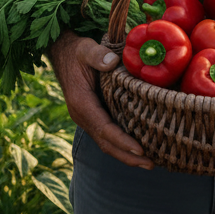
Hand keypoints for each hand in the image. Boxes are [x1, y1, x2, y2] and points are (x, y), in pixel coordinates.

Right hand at [48, 30, 153, 168]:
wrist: (63, 53)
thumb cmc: (77, 51)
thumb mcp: (86, 48)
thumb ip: (97, 55)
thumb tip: (112, 62)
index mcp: (81, 102)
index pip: (103, 128)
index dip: (122, 141)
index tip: (140, 150)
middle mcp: (82, 115)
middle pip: (105, 143)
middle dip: (127, 156)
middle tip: (151, 164)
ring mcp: (86, 118)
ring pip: (106, 142)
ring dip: (126, 155)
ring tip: (149, 162)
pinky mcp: (92, 116)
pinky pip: (106, 135)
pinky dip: (121, 144)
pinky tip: (137, 147)